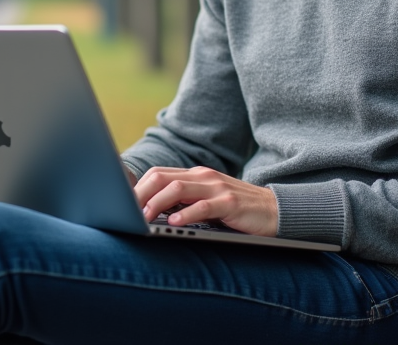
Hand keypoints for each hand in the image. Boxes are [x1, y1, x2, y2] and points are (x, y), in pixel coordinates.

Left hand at [134, 166, 278, 237]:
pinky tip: (174, 222)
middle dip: (141, 194)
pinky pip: (203, 206)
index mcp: (195, 175)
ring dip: (157, 203)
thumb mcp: (206, 201)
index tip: (123, 205)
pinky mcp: (230, 202)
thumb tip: (150, 212)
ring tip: (145, 218)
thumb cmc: (236, 210)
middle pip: (162, 178)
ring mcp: (217, 188)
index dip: (138, 188)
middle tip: (128, 212)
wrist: (274, 210)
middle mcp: (203, 177)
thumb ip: (184, 201)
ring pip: (178, 189)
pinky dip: (186, 214)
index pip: (158, 174)